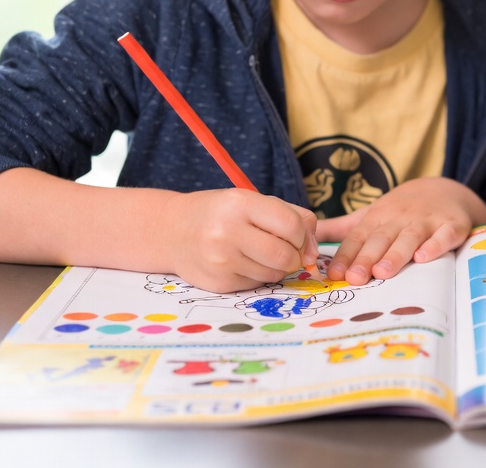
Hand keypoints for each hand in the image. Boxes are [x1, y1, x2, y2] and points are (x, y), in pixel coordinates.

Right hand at [162, 189, 318, 292]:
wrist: (172, 231)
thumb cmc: (223, 213)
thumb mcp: (254, 202)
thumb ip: (293, 218)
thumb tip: (313, 254)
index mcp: (241, 203)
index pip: (292, 226)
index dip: (302, 235)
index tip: (296, 236)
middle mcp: (228, 232)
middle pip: (285, 256)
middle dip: (294, 256)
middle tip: (284, 249)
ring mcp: (220, 260)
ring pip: (274, 274)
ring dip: (278, 267)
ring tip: (260, 253)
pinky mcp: (219, 283)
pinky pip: (257, 285)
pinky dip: (259, 276)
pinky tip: (243, 263)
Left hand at [316, 177, 485, 284]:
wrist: (445, 189)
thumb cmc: (401, 211)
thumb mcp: (371, 215)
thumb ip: (341, 229)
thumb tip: (305, 238)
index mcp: (377, 218)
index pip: (358, 238)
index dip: (346, 256)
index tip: (335, 275)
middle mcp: (400, 218)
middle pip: (381, 239)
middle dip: (367, 258)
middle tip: (355, 278)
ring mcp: (426, 222)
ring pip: (409, 238)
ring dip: (396, 254)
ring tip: (383, 272)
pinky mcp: (452, 225)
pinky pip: (444, 236)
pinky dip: (435, 245)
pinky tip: (424, 257)